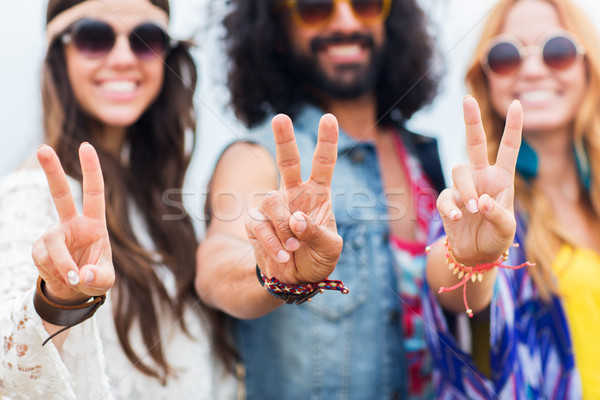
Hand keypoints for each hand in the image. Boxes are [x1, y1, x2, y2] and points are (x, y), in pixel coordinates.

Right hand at [32, 143, 113, 304]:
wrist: (73, 290)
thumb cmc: (94, 277)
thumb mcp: (104, 281)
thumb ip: (98, 278)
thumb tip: (82, 274)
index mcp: (94, 224)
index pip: (94, 193)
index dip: (91, 170)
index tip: (86, 146)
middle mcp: (72, 224)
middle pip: (60, 194)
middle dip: (51, 171)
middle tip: (42, 148)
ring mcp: (53, 234)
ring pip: (53, 243)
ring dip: (63, 264)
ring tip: (73, 279)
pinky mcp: (39, 248)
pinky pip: (44, 259)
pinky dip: (54, 272)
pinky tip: (61, 276)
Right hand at [246, 114, 342, 284]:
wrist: (293, 280)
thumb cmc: (317, 258)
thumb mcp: (329, 248)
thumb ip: (317, 232)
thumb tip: (297, 220)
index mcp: (318, 193)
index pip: (323, 163)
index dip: (327, 141)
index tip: (329, 118)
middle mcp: (294, 193)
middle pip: (288, 161)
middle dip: (284, 139)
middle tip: (280, 118)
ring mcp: (273, 206)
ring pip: (271, 201)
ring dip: (284, 226)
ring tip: (294, 247)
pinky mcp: (255, 222)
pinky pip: (259, 224)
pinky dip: (272, 242)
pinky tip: (282, 254)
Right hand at [436, 96, 522, 264]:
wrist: (474, 254)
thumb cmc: (495, 237)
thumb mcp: (506, 229)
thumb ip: (498, 215)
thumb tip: (481, 202)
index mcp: (501, 179)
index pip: (508, 149)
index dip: (513, 127)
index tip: (517, 104)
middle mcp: (481, 177)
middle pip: (474, 143)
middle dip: (471, 120)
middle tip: (467, 99)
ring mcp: (462, 188)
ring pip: (458, 171)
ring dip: (468, 189)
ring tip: (475, 210)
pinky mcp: (448, 201)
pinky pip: (447, 197)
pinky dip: (452, 207)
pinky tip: (459, 218)